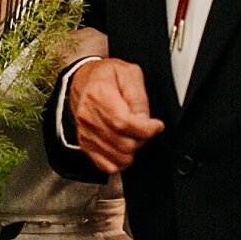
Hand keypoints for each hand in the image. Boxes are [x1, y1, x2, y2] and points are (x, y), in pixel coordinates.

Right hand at [70, 58, 163, 172]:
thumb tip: (144, 120)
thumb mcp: (129, 73)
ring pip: (117, 158)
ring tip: (135, 136)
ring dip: (133, 151)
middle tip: (146, 129)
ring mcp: (85, 133)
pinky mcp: (85, 144)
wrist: (84, 80)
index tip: (156, 126)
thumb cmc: (106, 76)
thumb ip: (138, 96)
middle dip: (142, 140)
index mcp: (99, 95)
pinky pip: (106, 165)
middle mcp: (88, 116)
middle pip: (123, 143)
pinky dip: (120, 161)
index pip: (123, 123)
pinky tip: (124, 148)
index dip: (146, 130)